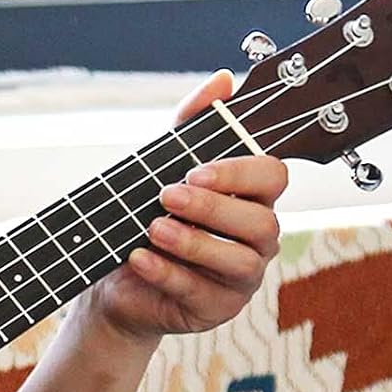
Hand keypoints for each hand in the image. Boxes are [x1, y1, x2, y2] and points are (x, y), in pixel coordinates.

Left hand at [85, 68, 288, 348]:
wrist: (117, 280)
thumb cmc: (147, 218)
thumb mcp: (161, 167)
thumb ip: (191, 126)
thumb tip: (222, 80)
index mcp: (253, 200)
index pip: (273, 178)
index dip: (240, 173)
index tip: (196, 169)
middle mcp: (257, 240)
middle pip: (262, 223)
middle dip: (214, 208)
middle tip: (167, 196)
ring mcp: (241, 279)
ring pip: (238, 262)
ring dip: (193, 243)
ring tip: (153, 229)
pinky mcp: (217, 310)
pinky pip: (199, 293)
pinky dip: (166, 273)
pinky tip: (139, 258)